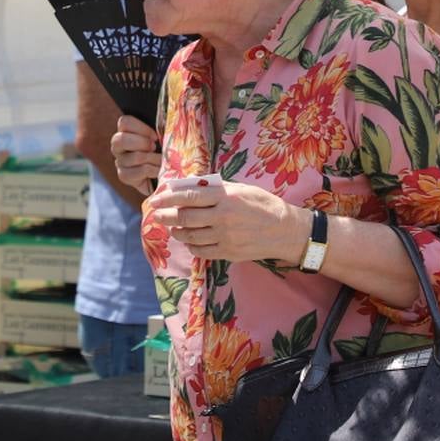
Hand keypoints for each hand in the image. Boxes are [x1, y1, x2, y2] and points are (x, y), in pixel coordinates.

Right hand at [110, 116, 161, 194]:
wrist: (162, 175)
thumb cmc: (161, 152)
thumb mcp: (161, 137)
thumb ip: (160, 128)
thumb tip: (170, 116)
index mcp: (125, 131)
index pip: (124, 122)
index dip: (141, 128)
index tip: (155, 136)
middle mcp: (118, 146)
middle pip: (121, 139)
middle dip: (143, 143)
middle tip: (154, 147)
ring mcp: (119, 161)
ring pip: (135, 157)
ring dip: (154, 159)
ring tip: (162, 161)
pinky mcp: (124, 176)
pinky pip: (138, 171)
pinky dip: (153, 171)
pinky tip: (158, 171)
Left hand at [150, 180, 310, 264]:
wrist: (284, 230)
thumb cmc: (263, 204)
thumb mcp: (241, 189)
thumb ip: (216, 189)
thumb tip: (191, 187)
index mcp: (225, 198)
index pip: (188, 197)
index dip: (168, 198)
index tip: (155, 200)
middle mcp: (222, 217)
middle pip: (184, 218)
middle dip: (166, 217)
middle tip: (157, 215)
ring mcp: (224, 237)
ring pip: (190, 236)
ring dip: (177, 232)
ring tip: (174, 228)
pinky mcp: (227, 253)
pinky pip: (201, 251)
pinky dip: (191, 246)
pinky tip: (190, 241)